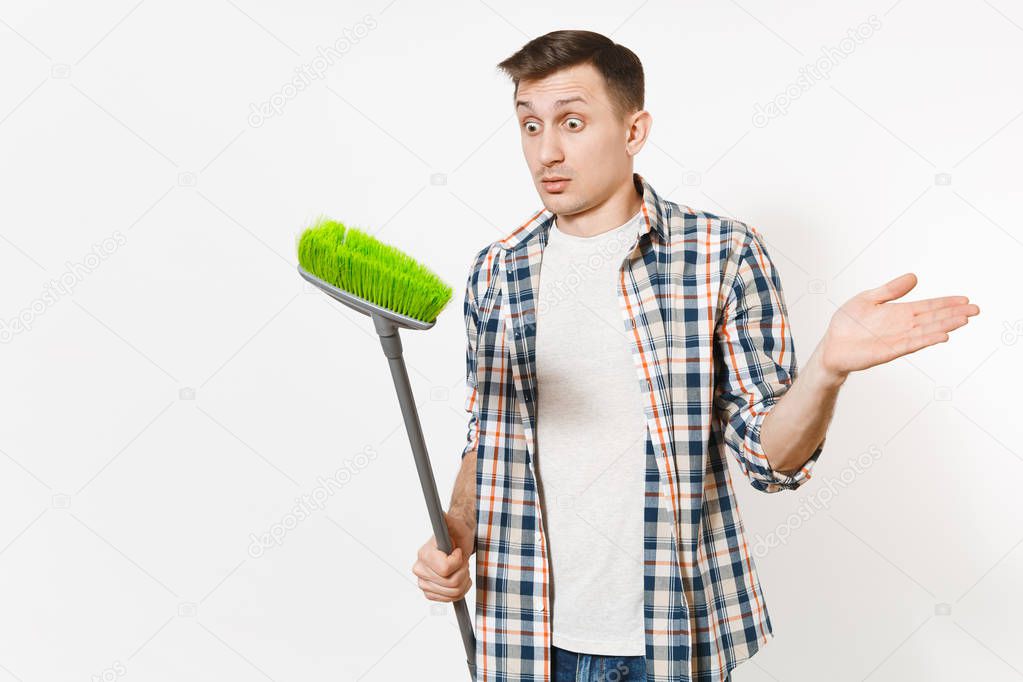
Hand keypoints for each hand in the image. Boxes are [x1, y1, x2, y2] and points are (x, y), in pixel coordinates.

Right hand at [412, 510, 474, 601]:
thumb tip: (442, 514)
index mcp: (424, 554)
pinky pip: (449, 599)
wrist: (457, 545)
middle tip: (461, 560)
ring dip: (463, 581)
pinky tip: (457, 578)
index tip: (457, 551)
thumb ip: (449, 521)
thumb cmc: (458, 535)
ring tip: (460, 569)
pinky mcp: (429, 592)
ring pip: (452, 593)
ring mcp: (423, 583)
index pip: (446, 569)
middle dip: (463, 571)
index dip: (458, 561)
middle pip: (451, 583)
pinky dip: (459, 591)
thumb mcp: (457, 527)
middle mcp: (419, 569)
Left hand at [819, 272, 979, 378]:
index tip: (965, 299)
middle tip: (975, 310)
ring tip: (963, 320)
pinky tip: (942, 335)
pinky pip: (911, 344)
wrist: (831, 345)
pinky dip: (927, 339)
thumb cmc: (848, 323)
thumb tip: (914, 277)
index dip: (946, 303)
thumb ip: (891, 290)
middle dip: (954, 314)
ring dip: (945, 325)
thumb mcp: (869, 299)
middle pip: (933, 318)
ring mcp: (897, 339)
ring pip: (926, 331)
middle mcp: (902, 326)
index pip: (928, 306)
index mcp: (898, 312)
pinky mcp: (888, 351)